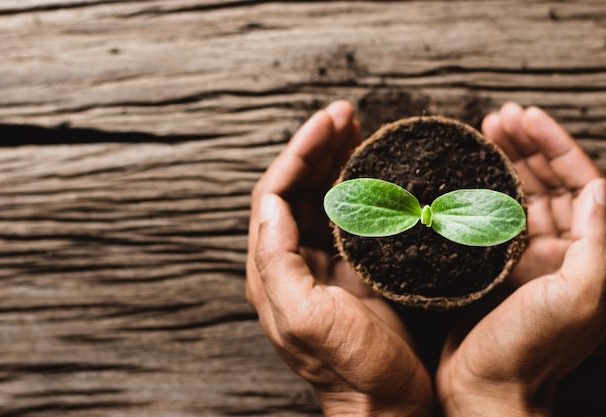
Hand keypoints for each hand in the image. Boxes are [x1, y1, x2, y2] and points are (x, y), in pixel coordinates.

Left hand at [246, 101, 432, 416]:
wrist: (385, 405)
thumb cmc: (351, 369)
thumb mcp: (305, 318)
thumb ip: (277, 261)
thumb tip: (270, 204)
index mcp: (273, 270)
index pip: (274, 194)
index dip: (298, 153)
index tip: (329, 123)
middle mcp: (292, 262)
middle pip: (296, 187)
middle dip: (317, 146)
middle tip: (345, 114)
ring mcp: (323, 264)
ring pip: (321, 197)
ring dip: (335, 160)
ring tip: (356, 127)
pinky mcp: (352, 269)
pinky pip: (348, 216)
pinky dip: (357, 186)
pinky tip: (372, 169)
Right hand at [436, 103, 605, 415]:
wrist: (485, 389)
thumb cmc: (529, 351)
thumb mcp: (578, 299)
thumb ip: (598, 245)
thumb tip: (600, 188)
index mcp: (587, 256)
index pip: (581, 184)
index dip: (556, 145)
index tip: (527, 117)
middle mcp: (561, 253)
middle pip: (549, 182)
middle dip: (527, 145)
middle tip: (500, 117)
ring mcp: (525, 259)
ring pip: (519, 196)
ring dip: (504, 162)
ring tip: (484, 133)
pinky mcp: (493, 267)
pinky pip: (489, 218)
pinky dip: (480, 192)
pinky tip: (465, 175)